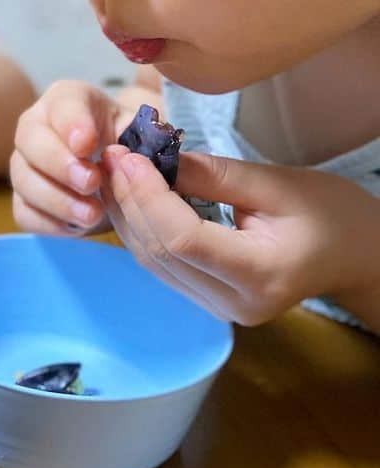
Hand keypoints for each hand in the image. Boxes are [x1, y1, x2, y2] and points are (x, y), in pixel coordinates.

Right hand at [9, 80, 134, 235]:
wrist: (119, 175)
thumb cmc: (130, 146)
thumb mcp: (144, 133)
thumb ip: (147, 137)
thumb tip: (141, 155)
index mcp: (67, 101)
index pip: (61, 104)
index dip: (72, 124)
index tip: (87, 144)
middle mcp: (36, 128)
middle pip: (30, 140)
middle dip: (60, 164)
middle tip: (92, 182)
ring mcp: (25, 165)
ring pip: (23, 180)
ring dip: (57, 199)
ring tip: (92, 214)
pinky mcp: (23, 200)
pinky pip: (24, 213)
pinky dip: (50, 222)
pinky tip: (78, 227)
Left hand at [100, 145, 379, 325]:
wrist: (354, 254)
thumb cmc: (328, 212)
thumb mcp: (276, 184)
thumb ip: (212, 175)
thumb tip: (153, 158)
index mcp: (260, 275)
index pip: (183, 239)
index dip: (148, 196)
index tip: (129, 156)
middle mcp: (234, 304)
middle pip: (161, 253)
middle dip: (130, 202)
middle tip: (112, 156)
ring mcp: (219, 310)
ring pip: (154, 263)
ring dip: (128, 216)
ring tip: (115, 172)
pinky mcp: (209, 303)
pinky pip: (163, 267)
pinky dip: (143, 230)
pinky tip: (132, 198)